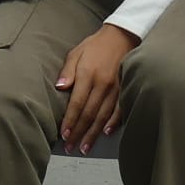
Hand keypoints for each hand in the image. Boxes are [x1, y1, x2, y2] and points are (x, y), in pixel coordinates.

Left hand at [56, 24, 139, 151]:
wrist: (121, 36)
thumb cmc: (95, 46)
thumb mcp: (76, 53)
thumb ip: (68, 71)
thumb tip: (59, 87)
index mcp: (88, 75)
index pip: (77, 103)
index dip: (70, 121)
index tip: (64, 134)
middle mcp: (103, 84)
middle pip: (89, 114)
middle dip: (79, 133)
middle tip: (70, 147)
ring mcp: (116, 88)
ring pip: (103, 116)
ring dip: (94, 134)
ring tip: (85, 147)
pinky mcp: (125, 89)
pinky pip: (120, 110)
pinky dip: (113, 123)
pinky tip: (106, 133)